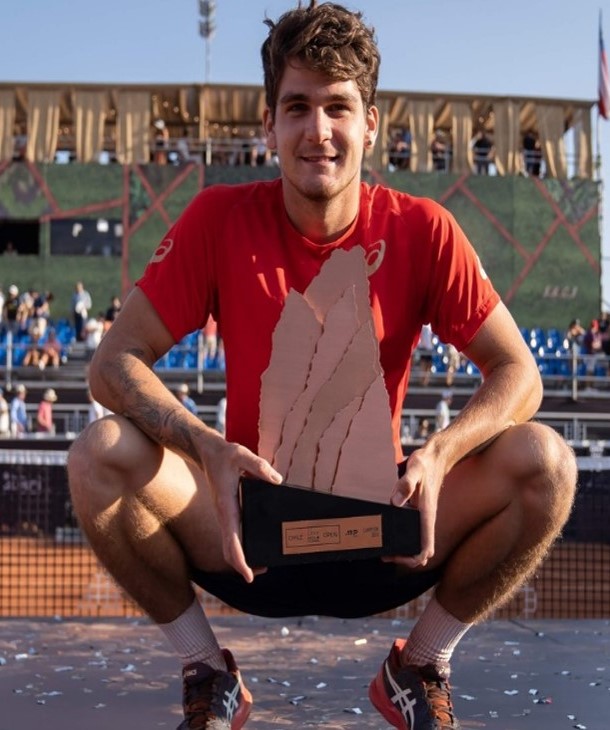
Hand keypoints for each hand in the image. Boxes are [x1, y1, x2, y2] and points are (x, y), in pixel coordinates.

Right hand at [203, 438, 281, 582]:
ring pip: (230, 544)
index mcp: (226, 507)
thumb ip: (259, 466)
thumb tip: (277, 480)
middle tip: (261, 571)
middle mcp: (225, 515)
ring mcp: (226, 515)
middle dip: (242, 565)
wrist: (209, 452)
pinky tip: (256, 543)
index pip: (231, 541)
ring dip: (242, 557)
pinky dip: (242, 545)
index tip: (248, 576)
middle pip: (229, 550)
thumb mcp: (241, 454)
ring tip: (262, 563)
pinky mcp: (229, 512)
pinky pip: (234, 534)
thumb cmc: (225, 454)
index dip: (239, 561)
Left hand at [385, 445, 445, 568]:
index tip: (395, 554)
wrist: (435, 457)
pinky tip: (386, 528)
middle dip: (404, 558)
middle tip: (385, 553)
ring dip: (402, 549)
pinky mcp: (417, 511)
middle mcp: (425, 519)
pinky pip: (412, 531)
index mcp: (426, 515)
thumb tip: (396, 502)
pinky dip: (401, 536)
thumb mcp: (414, 470)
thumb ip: (406, 484)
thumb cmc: (425, 464)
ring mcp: (422, 517)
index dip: (412, 558)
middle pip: (421, 552)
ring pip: (416, 543)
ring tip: (383, 545)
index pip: (426, 548)